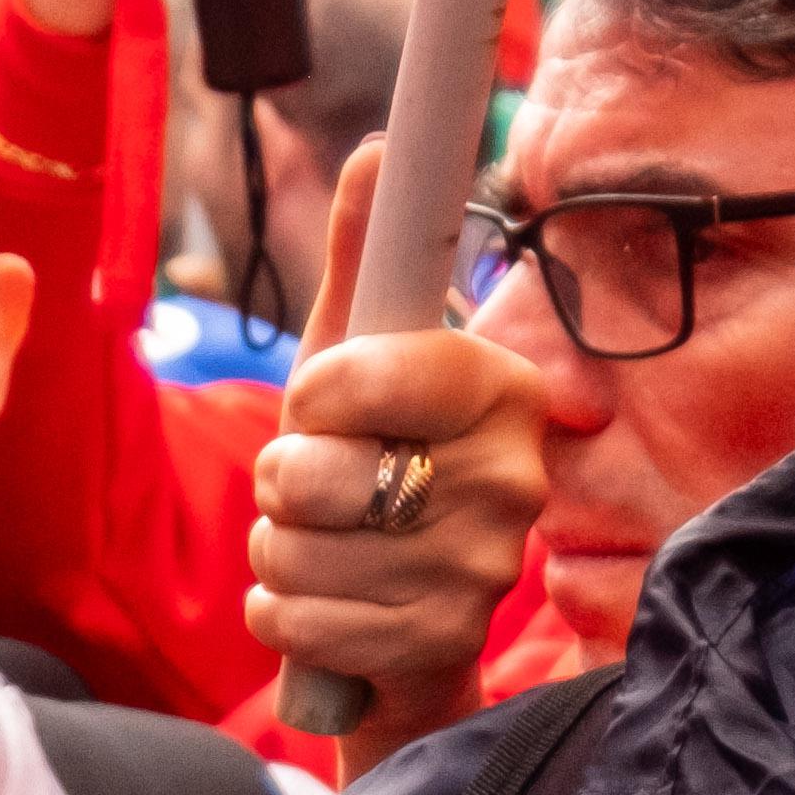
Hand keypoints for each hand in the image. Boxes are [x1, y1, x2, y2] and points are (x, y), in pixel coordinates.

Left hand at [245, 143, 541, 768]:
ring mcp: (485, 566)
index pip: (366, 370)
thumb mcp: (355, 363)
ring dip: (279, 551)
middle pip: (314, 469)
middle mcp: (515, 474)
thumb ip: (363, 259)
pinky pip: (298, 618)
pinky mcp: (443, 645)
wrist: (400, 633)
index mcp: (502, 388)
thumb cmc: (371, 474)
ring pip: (294, 545)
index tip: (325, 405)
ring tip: (327, 550)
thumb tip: (376, 149)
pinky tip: (324, 608)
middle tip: (321, 492)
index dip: (314, 393)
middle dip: (282, 485)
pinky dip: (282, 615)